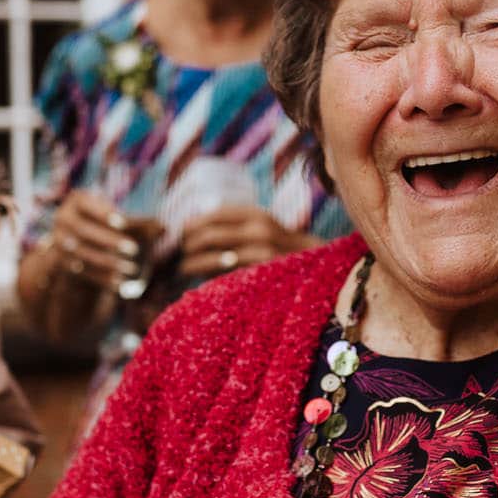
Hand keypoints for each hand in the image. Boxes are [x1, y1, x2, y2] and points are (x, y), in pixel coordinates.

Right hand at [46, 189, 146, 292]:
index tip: (124, 223)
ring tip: (130, 268)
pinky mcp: (62, 262)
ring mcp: (59, 241)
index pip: (87, 205)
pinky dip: (101, 277)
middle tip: (133, 249)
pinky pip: (81, 271)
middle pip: (84, 230)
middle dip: (109, 240)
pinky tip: (119, 283)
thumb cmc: (108, 223)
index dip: (104, 213)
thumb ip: (138, 221)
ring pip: (82, 253)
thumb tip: (163, 228)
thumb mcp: (118, 218)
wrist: (81, 242)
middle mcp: (62, 218)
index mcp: (77, 200)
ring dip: (107, 262)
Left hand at [176, 205, 309, 279]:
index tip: (180, 235)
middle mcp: (259, 230)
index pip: (213, 215)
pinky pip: (227, 277)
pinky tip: (202, 283)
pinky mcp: (263, 276)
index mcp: (256, 215)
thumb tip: (190, 231)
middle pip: (209, 235)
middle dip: (187, 246)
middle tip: (179, 255)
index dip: (191, 225)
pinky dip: (210, 279)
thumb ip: (233, 226)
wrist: (318, 267)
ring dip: (192, 264)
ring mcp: (263, 254)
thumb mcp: (261, 227)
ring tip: (184, 269)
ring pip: (214, 258)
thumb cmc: (280, 248)